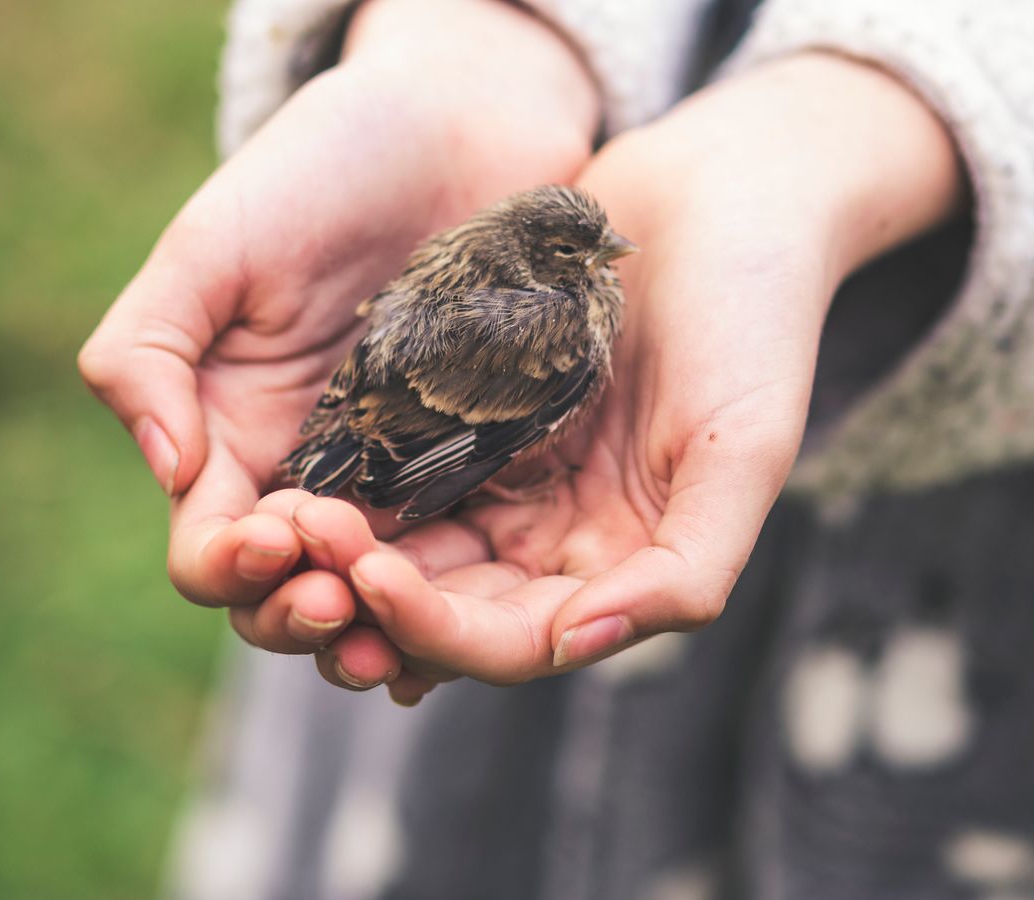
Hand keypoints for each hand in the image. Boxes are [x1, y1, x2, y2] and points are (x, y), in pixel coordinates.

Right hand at [77, 0, 596, 651]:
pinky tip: (470, 615)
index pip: (211, 545)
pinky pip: (460, 554)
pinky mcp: (475, 465)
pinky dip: (452, 598)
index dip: (230, 562)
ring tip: (404, 642)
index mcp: (233, 437)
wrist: (455, 128)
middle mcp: (311, 474)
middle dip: (302, 614)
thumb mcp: (214, 244)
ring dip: (379, 631)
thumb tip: (165, 467)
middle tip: (343, 603)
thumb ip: (150, 348)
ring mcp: (397, 478)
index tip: (277, 534)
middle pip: (287, 592)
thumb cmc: (323, 169)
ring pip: (375, 596)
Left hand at [310, 52, 963, 702]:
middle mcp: (551, 541)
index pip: (514, 641)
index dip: (439, 630)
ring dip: (343, 548)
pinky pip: (393, 468)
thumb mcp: (746, 448)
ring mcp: (505, 481)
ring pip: (405, 547)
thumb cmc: (751, 320)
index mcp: (617, 569)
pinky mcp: (464, 418)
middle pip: (442, 607)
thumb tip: (575, 644)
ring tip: (282, 513)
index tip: (373, 577)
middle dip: (368, 592)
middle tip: (299, 542)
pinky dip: (348, 479)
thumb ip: (687, 568)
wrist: (719, 197)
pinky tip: (298, 467)